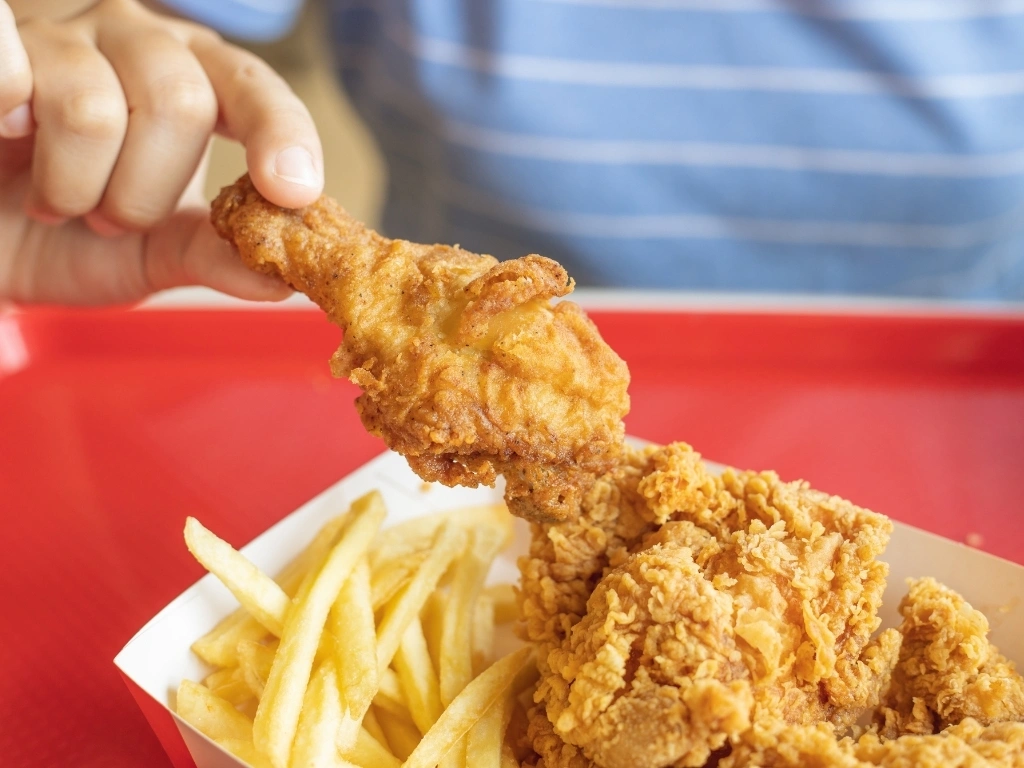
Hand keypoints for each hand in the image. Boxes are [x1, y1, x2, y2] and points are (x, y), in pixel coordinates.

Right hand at [0, 0, 323, 304]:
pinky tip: (8, 137)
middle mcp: (137, 43)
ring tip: (57, 199)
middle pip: (178, 102)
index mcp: (198, 83)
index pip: (256, 89)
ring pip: (92, 109)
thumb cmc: (70, 234)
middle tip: (109, 219)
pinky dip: (10, 120)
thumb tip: (283, 279)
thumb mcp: (151, 252)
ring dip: (73, 186)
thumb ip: (213, 255)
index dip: (281, 134)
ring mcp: (63, 36)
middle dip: (143, 193)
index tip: (291, 191)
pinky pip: (9, 67)